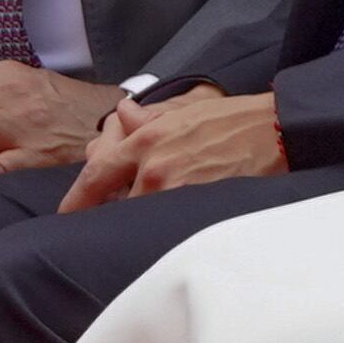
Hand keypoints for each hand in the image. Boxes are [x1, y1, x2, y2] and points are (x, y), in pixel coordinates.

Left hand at [60, 85, 286, 210]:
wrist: (277, 130)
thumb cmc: (235, 120)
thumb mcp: (183, 111)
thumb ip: (146, 119)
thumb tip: (121, 116)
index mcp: (145, 140)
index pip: (96, 175)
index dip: (76, 200)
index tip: (66, 215)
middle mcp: (152, 166)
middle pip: (115, 204)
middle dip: (112, 214)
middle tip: (112, 224)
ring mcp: (174, 189)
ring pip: (140, 217)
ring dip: (140, 222)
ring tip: (148, 228)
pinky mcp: (196, 207)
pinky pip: (166, 225)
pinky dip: (162, 229)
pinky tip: (169, 231)